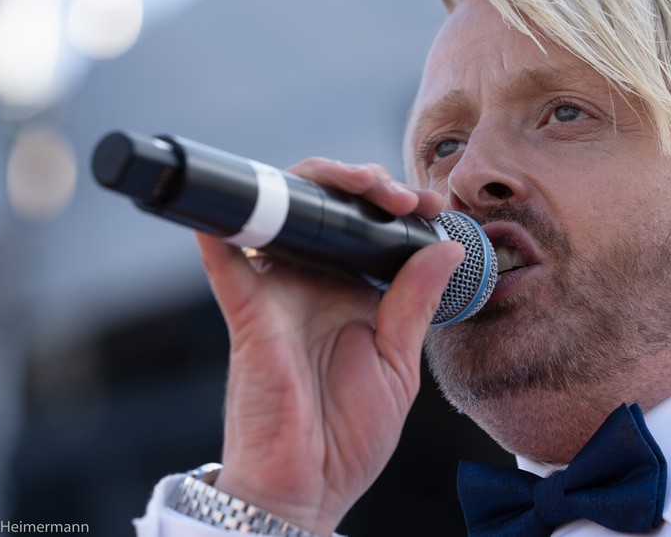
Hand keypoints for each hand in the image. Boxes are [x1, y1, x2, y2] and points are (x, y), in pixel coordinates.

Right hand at [195, 159, 464, 534]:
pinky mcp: (250, 314)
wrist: (310, 487)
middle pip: (325, 208)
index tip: (432, 206)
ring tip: (362, 183)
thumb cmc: (350, 435)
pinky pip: (229, 264)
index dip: (396, 204)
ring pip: (283, 216)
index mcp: (351, 293)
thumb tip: (447, 249)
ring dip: (317, 185)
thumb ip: (415, 303)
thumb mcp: (398, 365)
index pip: (367, 227)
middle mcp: (312, 284)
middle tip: (402, 194)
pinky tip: (235, 200)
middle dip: (363, 182)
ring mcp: (279, 293)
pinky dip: (223, 228)